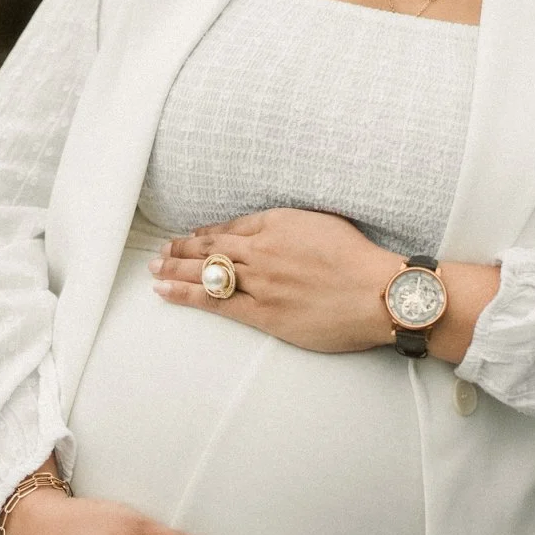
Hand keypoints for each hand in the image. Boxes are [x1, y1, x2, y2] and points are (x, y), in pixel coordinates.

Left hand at [150, 208, 399, 351]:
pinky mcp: (263, 311)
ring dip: (176, 270)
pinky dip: (187, 295)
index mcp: (279, 223)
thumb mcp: (326, 224)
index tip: (191, 237)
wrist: (378, 293)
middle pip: (211, 247)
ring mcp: (260, 280)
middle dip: (182, 250)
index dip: (206, 234)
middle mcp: (263, 249)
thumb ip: (295, 225)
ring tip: (155, 270)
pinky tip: (166, 292)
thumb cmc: (361, 261)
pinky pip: (216, 301)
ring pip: (207, 272)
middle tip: (161, 252)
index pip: (231, 227)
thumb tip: (276, 229)